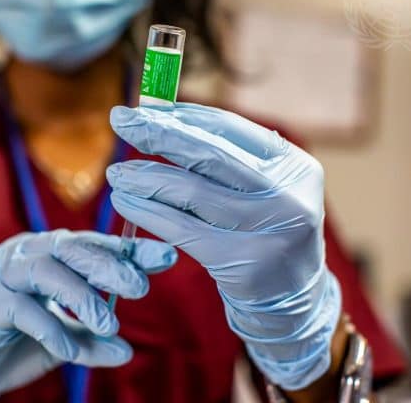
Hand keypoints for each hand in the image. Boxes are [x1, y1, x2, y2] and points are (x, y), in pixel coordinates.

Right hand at [0, 229, 176, 401]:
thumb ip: (93, 340)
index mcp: (46, 254)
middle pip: (70, 247)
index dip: (127, 249)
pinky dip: (50, 329)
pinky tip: (70, 352)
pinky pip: (20, 308)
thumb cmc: (14, 344)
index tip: (164, 257)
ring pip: (45, 269)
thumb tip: (126, 350)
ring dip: (81, 295)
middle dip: (109, 264)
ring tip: (107, 323)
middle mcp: (24, 254)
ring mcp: (0, 273)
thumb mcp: (64, 343)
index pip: (92, 245)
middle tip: (140, 287)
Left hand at [107, 103, 340, 390]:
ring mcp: (268, 230)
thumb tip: (163, 119)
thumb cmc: (265, 234)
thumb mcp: (264, 191)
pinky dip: (148, 213)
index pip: (229, 128)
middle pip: (209, 154)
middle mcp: (288, 194)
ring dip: (146, 178)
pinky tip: (125, 203)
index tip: (143, 107)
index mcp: (294, 165)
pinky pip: (182, 229)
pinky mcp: (242, 262)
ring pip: (191, 192)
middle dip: (158, 134)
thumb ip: (227, 159)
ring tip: (116, 174)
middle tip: (120, 120)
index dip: (182, 115)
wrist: (291, 301)